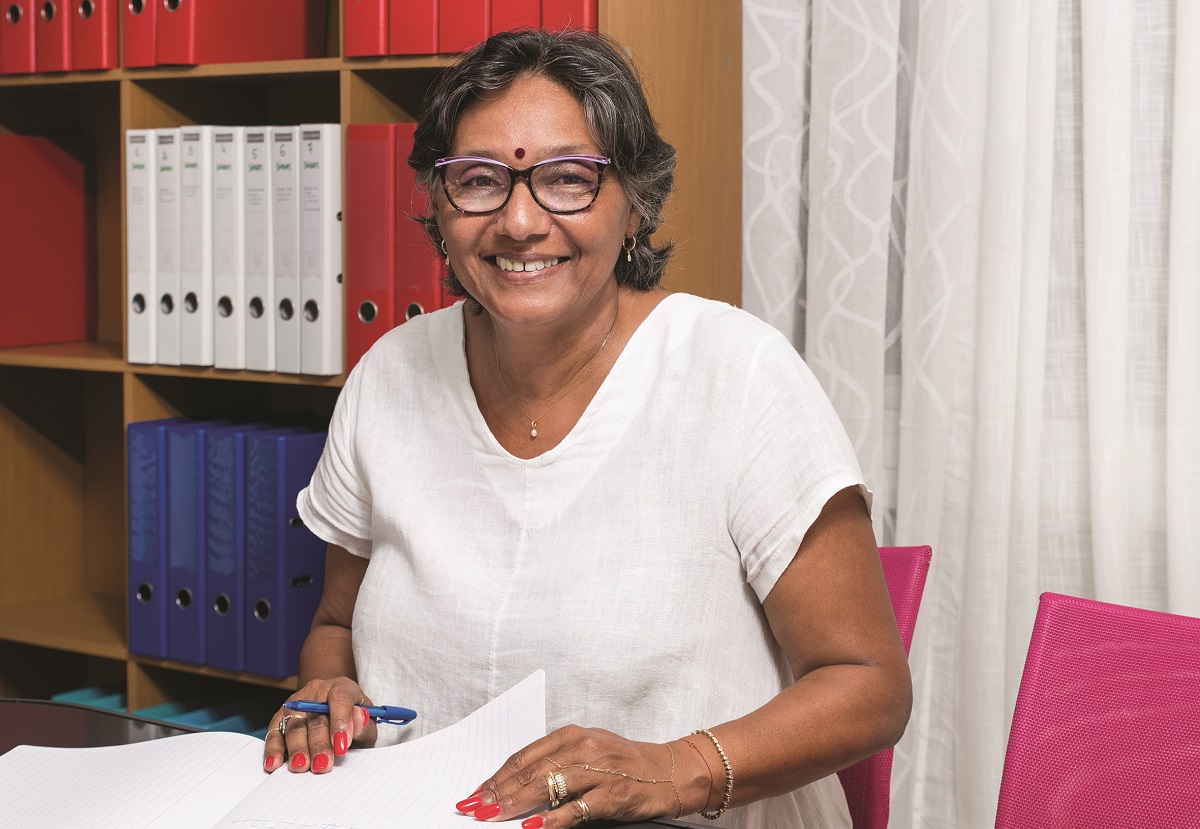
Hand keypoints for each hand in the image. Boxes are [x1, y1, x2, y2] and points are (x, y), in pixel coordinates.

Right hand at [263, 677, 377, 774]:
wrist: (333, 711)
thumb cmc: (354, 721)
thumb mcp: (368, 723)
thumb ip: (364, 724)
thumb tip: (359, 717)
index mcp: (341, 687)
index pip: (340, 698)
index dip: (341, 722)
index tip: (342, 746)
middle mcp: (316, 692)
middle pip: (315, 718)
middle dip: (319, 743)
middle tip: (322, 765)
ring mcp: (296, 704)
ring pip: (294, 726)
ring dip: (297, 748)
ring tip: (300, 766)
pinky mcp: (280, 718)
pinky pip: (274, 733)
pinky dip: (274, 749)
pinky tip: (274, 763)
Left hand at [455, 725, 689, 826]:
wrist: (671, 771)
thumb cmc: (627, 762)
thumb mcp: (589, 751)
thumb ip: (556, 762)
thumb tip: (516, 784)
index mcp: (572, 735)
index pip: (524, 757)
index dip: (497, 776)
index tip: (476, 792)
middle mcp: (582, 748)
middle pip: (530, 772)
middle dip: (497, 792)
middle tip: (475, 808)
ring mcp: (597, 771)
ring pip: (546, 788)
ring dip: (515, 804)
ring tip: (493, 816)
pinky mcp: (611, 794)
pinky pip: (575, 809)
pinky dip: (552, 820)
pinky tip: (533, 827)